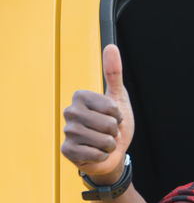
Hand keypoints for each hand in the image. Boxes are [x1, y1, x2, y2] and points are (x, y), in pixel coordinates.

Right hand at [62, 44, 134, 182]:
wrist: (111, 153)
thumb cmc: (114, 126)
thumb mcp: (118, 98)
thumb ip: (114, 73)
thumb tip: (111, 46)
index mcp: (80, 97)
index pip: (111, 107)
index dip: (118, 115)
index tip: (113, 116)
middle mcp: (70, 112)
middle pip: (108, 124)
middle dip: (115, 132)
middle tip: (108, 132)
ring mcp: (67, 132)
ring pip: (103, 140)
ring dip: (110, 145)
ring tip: (103, 143)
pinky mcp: (67, 150)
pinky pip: (95, 154)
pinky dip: (102, 156)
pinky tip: (96, 153)